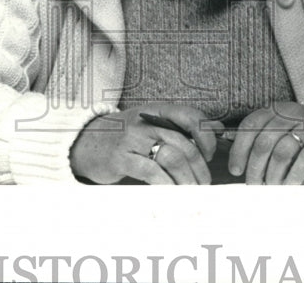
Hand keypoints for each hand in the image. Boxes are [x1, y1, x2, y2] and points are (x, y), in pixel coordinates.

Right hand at [70, 105, 223, 184]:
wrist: (86, 142)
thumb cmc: (126, 137)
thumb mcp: (152, 124)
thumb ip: (181, 127)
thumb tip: (217, 129)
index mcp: (157, 111)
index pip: (190, 116)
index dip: (206, 137)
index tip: (209, 155)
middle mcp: (146, 121)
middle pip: (184, 143)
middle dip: (199, 167)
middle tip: (203, 183)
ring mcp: (132, 139)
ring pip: (171, 157)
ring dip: (186, 179)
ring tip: (191, 192)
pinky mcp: (121, 157)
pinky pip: (152, 171)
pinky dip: (166, 185)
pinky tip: (171, 193)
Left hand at [228, 102, 303, 184]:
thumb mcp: (282, 130)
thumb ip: (260, 140)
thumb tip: (237, 163)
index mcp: (275, 109)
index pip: (250, 126)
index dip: (239, 149)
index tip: (236, 170)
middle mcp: (291, 113)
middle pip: (264, 141)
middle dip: (255, 167)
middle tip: (253, 185)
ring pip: (283, 151)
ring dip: (273, 174)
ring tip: (271, 188)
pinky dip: (294, 175)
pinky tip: (289, 185)